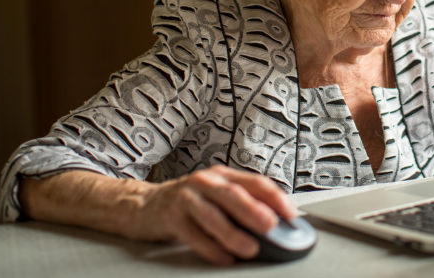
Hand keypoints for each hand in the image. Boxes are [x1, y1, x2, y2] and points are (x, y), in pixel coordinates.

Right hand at [130, 165, 296, 264]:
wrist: (143, 205)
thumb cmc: (187, 202)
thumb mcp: (216, 196)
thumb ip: (241, 204)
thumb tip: (275, 223)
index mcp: (223, 175)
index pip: (254, 182)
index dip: (275, 197)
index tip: (290, 214)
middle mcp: (205, 182)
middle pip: (233, 195)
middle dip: (254, 211)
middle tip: (271, 226)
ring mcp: (186, 198)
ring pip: (213, 215)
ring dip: (233, 233)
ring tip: (249, 248)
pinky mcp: (170, 216)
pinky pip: (193, 234)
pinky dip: (210, 248)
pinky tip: (223, 257)